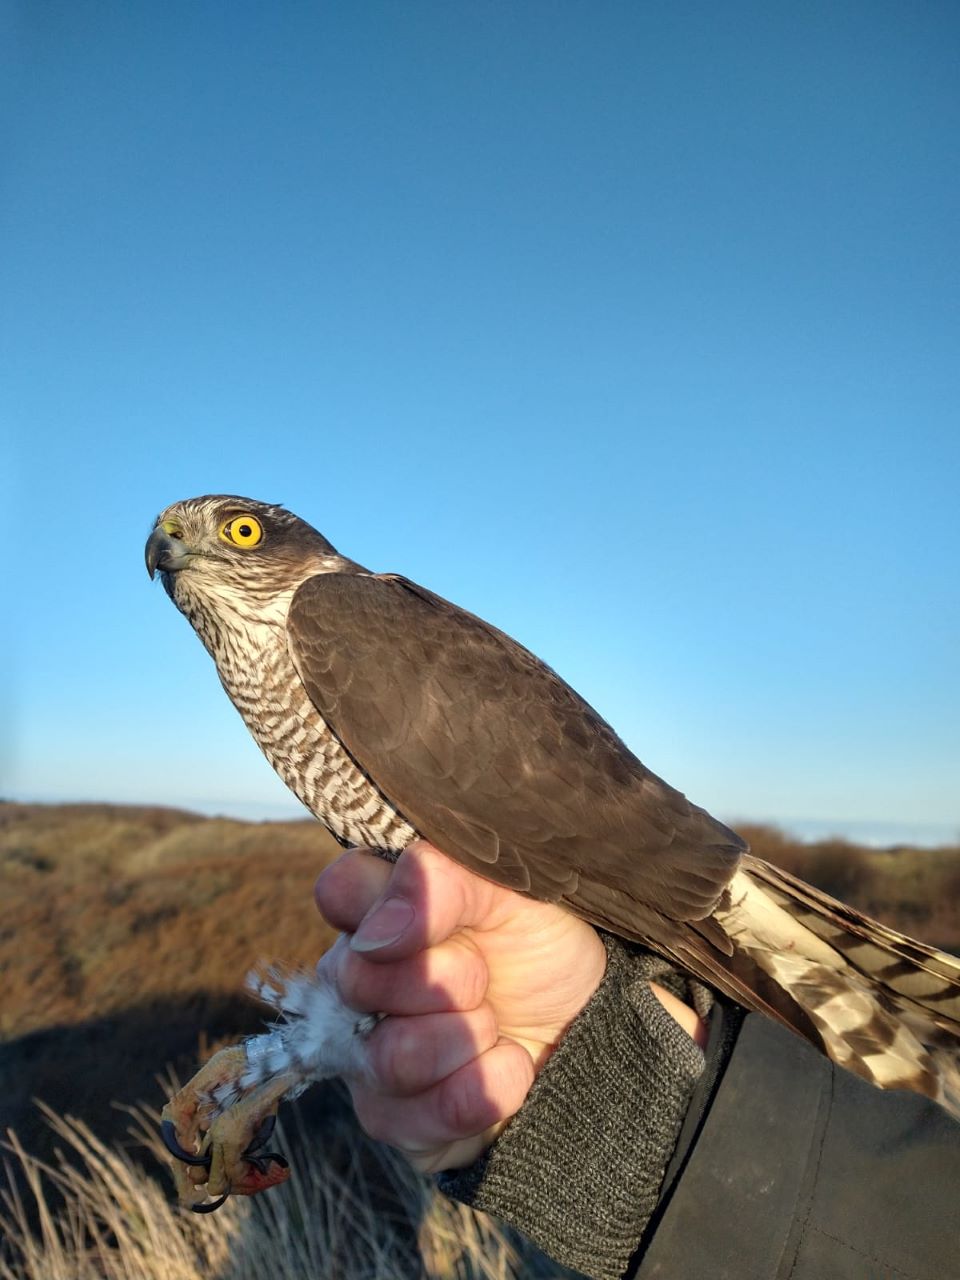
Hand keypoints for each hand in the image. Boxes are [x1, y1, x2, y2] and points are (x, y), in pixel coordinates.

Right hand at [314, 840, 606, 1172]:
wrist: (588, 1024)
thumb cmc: (540, 945)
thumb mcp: (514, 891)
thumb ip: (446, 881)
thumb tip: (378, 934)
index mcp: (378, 906)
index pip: (340, 890)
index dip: (394, 907)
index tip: (456, 923)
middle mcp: (355, 976)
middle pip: (359, 980)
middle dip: (449, 980)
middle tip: (486, 977)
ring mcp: (364, 1049)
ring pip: (386, 1057)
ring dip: (465, 1039)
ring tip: (495, 1025)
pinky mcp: (390, 1116)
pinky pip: (407, 1120)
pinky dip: (478, 1092)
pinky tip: (506, 1068)